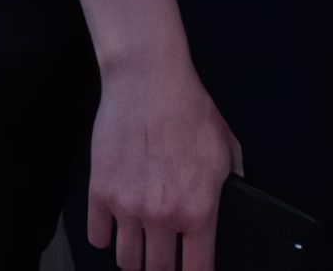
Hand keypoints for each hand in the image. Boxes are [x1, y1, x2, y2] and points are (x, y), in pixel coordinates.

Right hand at [80, 53, 242, 270]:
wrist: (148, 81)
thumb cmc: (191, 111)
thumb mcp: (226, 147)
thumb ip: (234, 184)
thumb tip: (234, 204)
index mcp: (197, 210)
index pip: (196, 269)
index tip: (194, 270)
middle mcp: (161, 217)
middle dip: (163, 269)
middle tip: (166, 259)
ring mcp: (126, 208)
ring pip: (126, 260)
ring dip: (135, 257)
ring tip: (142, 247)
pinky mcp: (99, 194)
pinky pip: (98, 236)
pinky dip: (106, 237)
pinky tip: (117, 226)